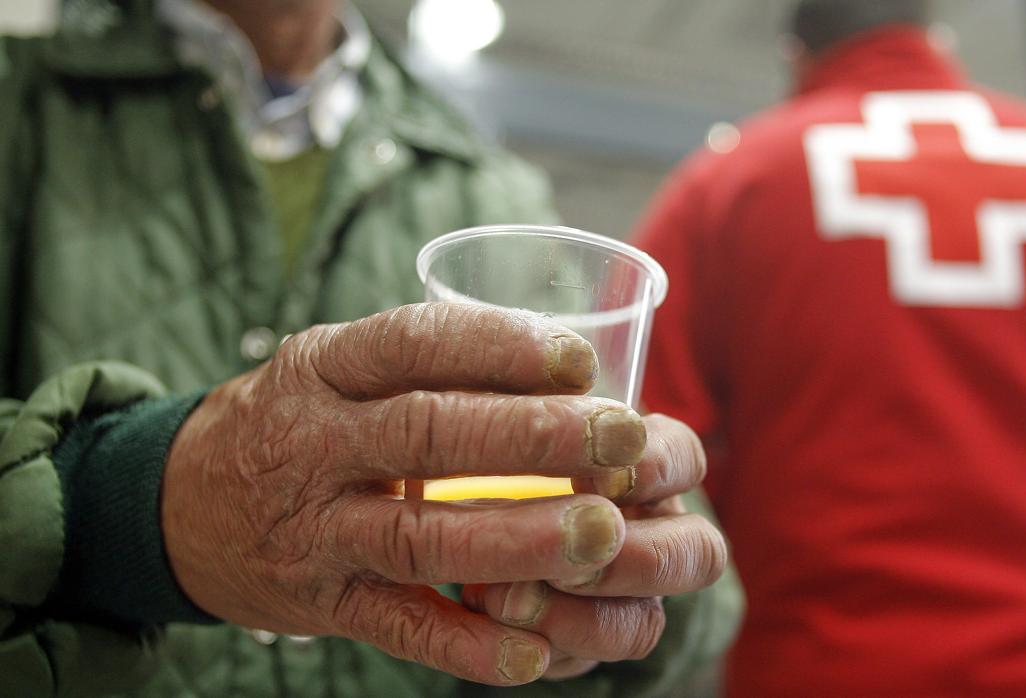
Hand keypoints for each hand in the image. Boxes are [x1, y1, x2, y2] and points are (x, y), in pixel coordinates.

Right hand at [162, 303, 646, 684]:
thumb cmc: (292, 420)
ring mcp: (314, 528)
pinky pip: (396, 626)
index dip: (501, 346)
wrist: (173, 500)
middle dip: (534, 435)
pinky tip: (531, 654)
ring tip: (602, 535)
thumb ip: (423, 363)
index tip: (582, 360)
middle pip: (429, 433)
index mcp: (325, 368)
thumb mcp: (332, 368)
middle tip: (624, 438)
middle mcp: (314, 442)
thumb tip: (565, 360)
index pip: (415, 342)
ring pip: (418, 535)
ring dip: (516, 538)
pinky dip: (463, 644)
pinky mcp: (319, 601)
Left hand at [462, 413, 728, 679]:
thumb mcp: (504, 408)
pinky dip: (539, 648)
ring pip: (643, 624)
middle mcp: (649, 530)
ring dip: (581, 618)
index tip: (603, 470)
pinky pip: (581, 662)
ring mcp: (623, 594)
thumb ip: (526, 407)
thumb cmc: (486, 441)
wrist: (436, 507)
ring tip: (505, 598)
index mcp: (642, 463)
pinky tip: (490, 619)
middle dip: (636, 561)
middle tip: (567, 559)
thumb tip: (552, 392)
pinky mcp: (577, 642)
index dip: (657, 467)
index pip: (684, 458)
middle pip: (696, 554)